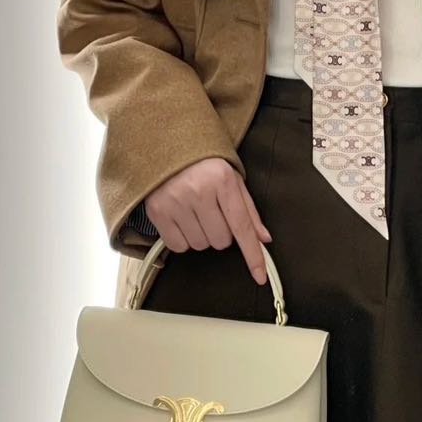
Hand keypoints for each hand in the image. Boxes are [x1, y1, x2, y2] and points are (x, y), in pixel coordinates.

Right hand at [143, 157, 272, 284]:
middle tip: (213, 212)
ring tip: (195, 212)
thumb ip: (248, 210)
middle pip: (221, 241)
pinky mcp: (158, 212)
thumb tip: (263, 238)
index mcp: (223, 180)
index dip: (253, 255)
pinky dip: (183, 239)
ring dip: (202, 235)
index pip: (242, 226)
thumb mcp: (232, 178)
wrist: (166, 146)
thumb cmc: (203, 164)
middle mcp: (199, 191)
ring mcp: (176, 202)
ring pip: (200, 245)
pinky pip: (178, 246)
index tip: (260, 276)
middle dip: (221, 232)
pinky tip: (182, 219)